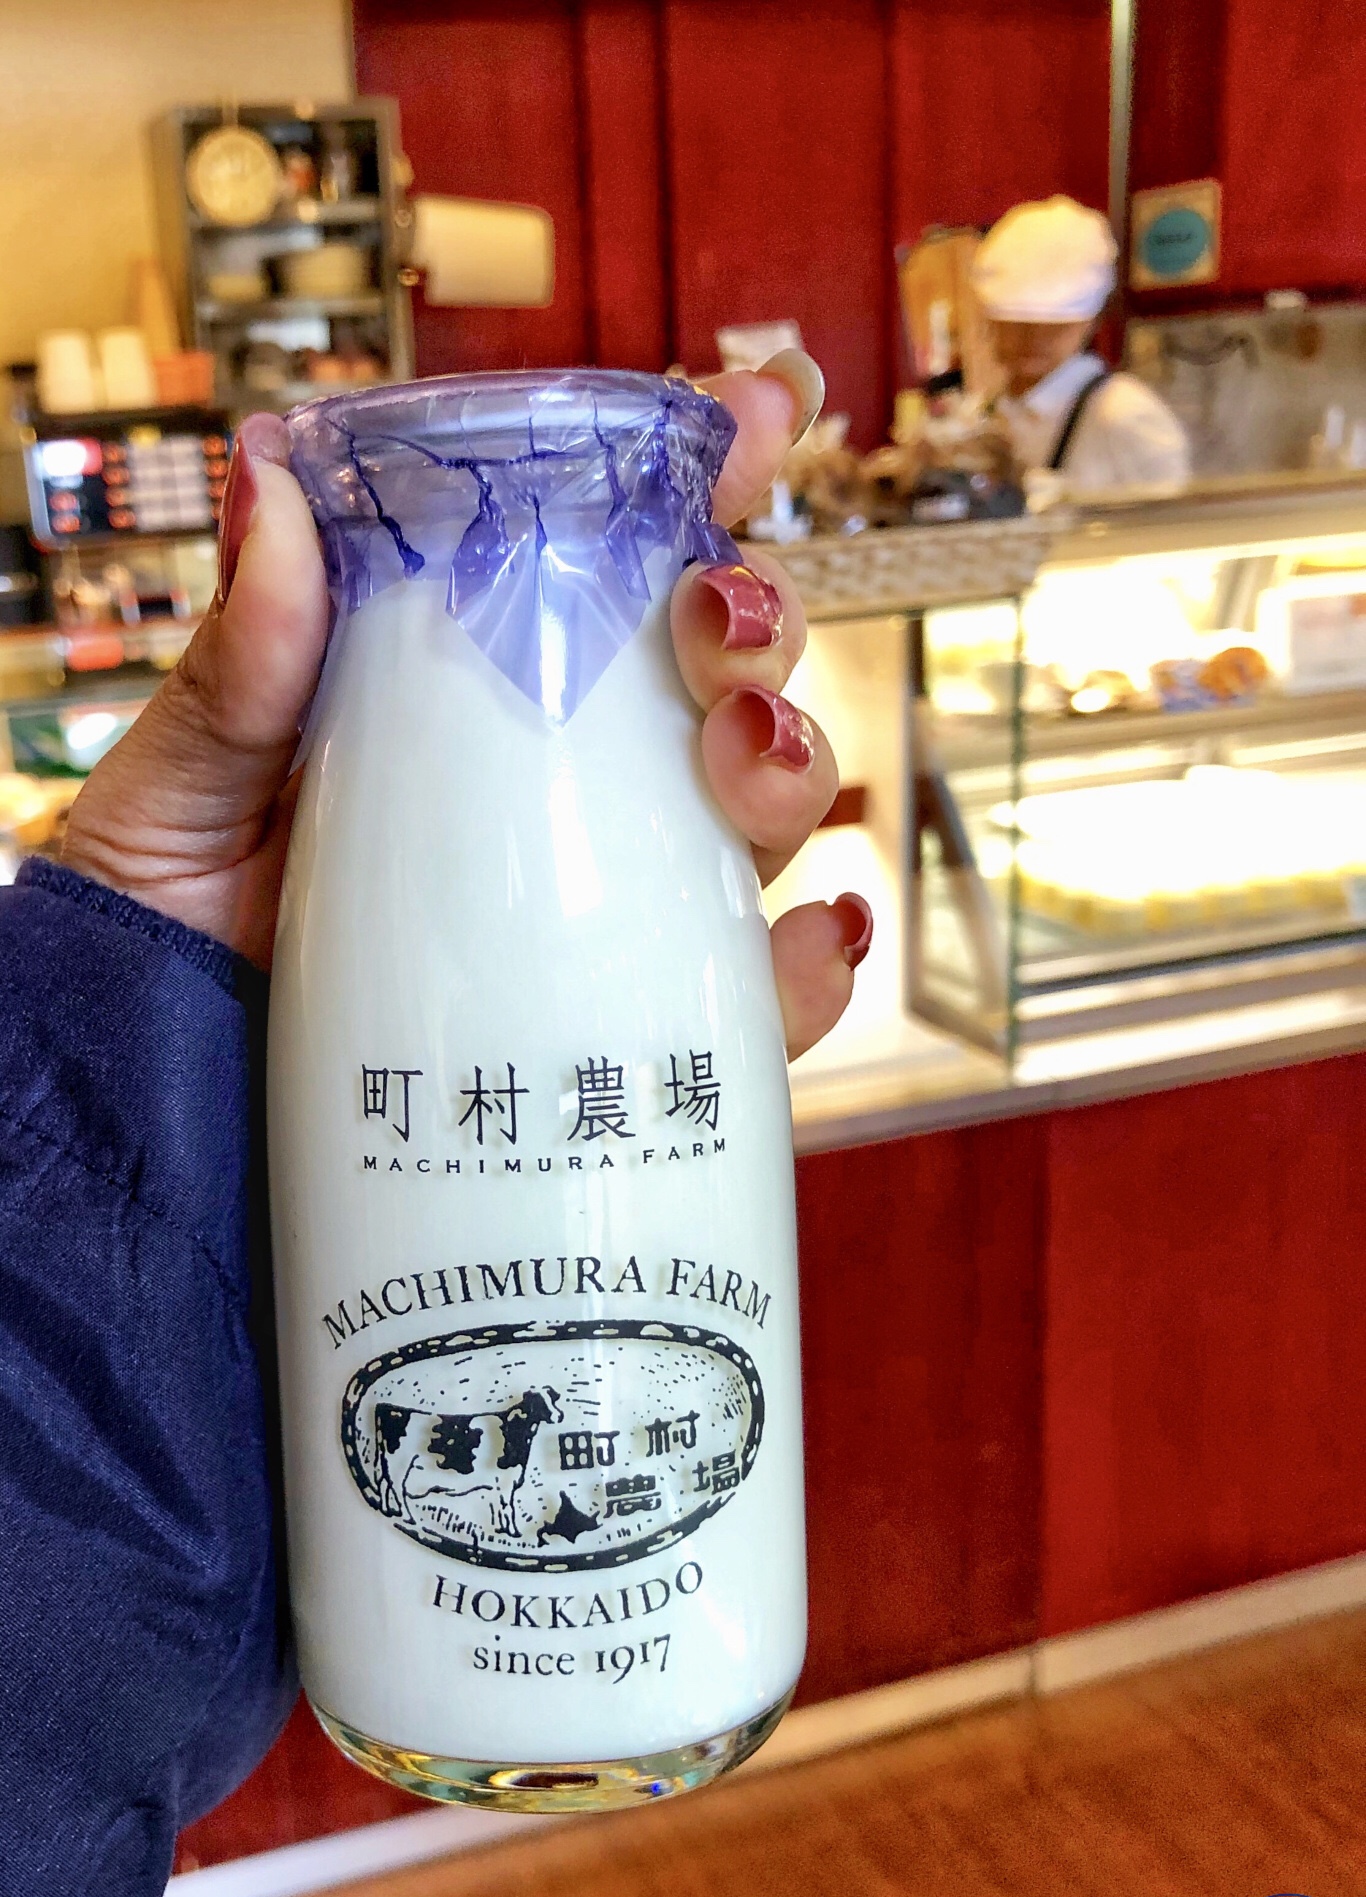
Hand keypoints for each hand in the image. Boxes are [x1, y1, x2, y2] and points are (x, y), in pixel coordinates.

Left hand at [61, 356, 870, 1058]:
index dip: (706, 472)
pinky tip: (811, 937)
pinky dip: (810, 965)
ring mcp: (603, 903)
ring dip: (792, 759)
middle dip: (756, 619)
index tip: (760, 413)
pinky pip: (750, 997)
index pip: (611, 557)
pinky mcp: (622, 1027)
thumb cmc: (168, 916)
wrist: (151, 1093)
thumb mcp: (190, 768)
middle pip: (718, 672)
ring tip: (743, 752)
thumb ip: (249, 653)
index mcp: (473, 681)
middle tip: (713, 618)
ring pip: (757, 810)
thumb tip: (266, 475)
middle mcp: (561, 781)